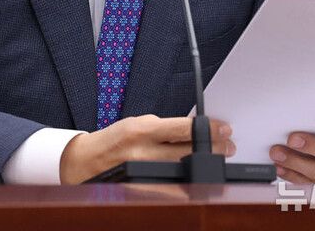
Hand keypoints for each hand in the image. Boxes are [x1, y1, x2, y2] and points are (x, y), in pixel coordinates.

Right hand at [60, 114, 234, 183]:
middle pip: (189, 151)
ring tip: (217, 161)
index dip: (208, 129)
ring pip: (185, 171)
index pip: (183, 128)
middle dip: (214, 148)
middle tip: (228, 145)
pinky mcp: (142, 189)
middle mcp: (143, 152)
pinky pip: (171, 190)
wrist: (85, 161)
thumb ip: (163, 128)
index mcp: (142, 129)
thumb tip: (193, 131)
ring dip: (205, 165)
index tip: (224, 128)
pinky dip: (188, 185)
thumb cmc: (115, 140)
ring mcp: (143, 173)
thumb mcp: (137, 124)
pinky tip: (198, 181)